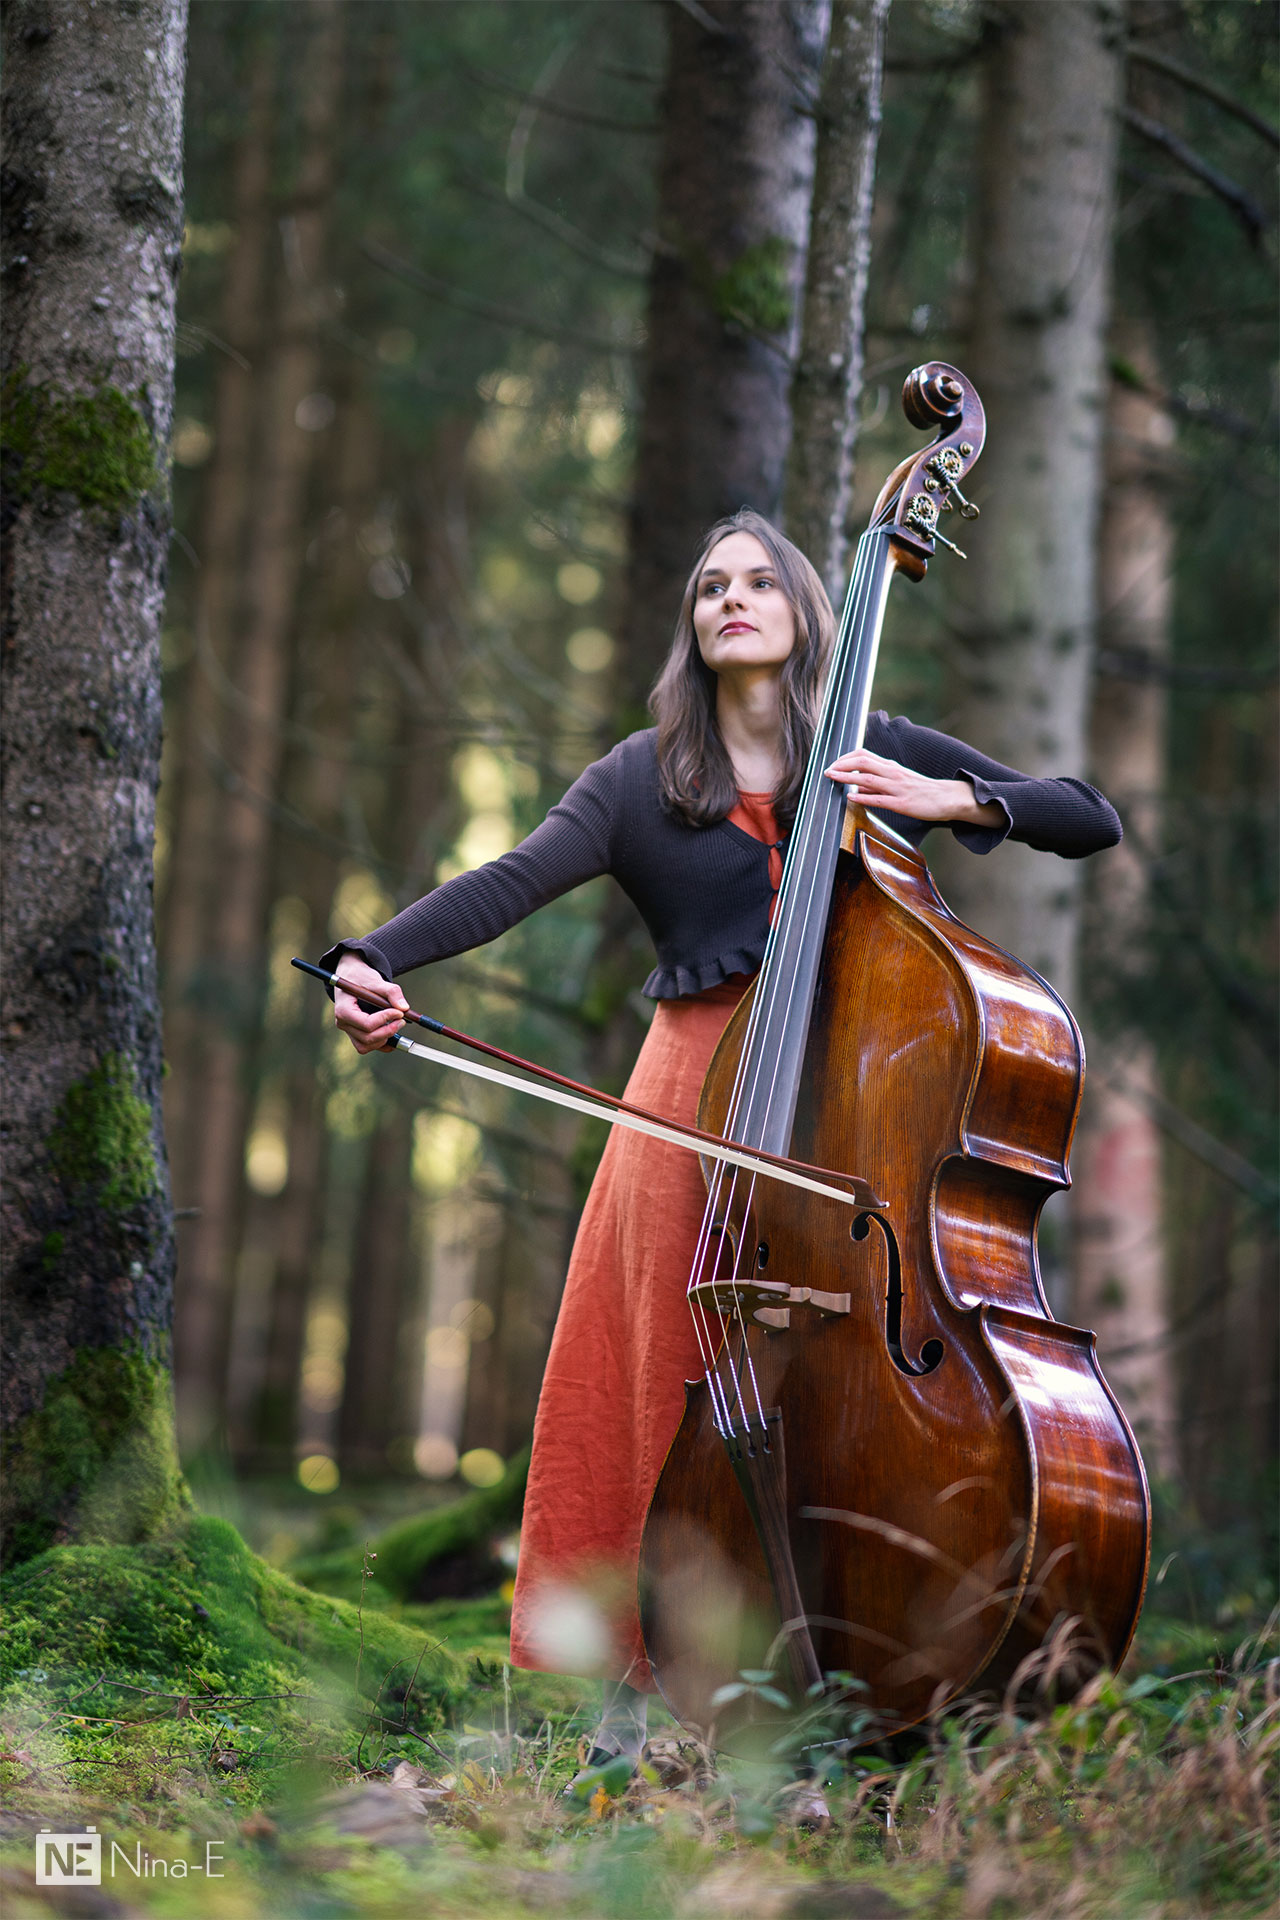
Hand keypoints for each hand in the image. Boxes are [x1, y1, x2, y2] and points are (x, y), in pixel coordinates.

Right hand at [333, 955, 407, 1053]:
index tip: (399, 1012)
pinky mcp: (355, 1034)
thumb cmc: (361, 977)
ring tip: (396, 1024)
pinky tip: (393, 1034)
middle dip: (388, 1031)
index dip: (385, 1020)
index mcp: (344, 1009)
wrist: (352, 976)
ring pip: (366, 1046)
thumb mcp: (376, 980)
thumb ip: (391, 992)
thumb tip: (404, 1008)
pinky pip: (367, 1046)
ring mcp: (348, 1030)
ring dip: (384, 1039)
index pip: (366, 1023)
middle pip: (367, 1038)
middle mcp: (343, 1023)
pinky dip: (381, 1044)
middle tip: (402, 1020)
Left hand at [824, 749, 1002, 826]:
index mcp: (891, 766)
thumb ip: (881, 777)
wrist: (947, 797)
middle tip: (826, 770)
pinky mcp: (901, 803)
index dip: (845, 757)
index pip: (864, 754)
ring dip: (846, 777)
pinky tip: (850, 797)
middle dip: (841, 764)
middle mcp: (892, 773)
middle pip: (862, 762)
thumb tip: (858, 782)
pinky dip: (863, 797)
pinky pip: (879, 799)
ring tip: (831, 777)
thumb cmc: (922, 789)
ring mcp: (896, 788)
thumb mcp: (900, 778)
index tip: (832, 763)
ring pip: (867, 778)